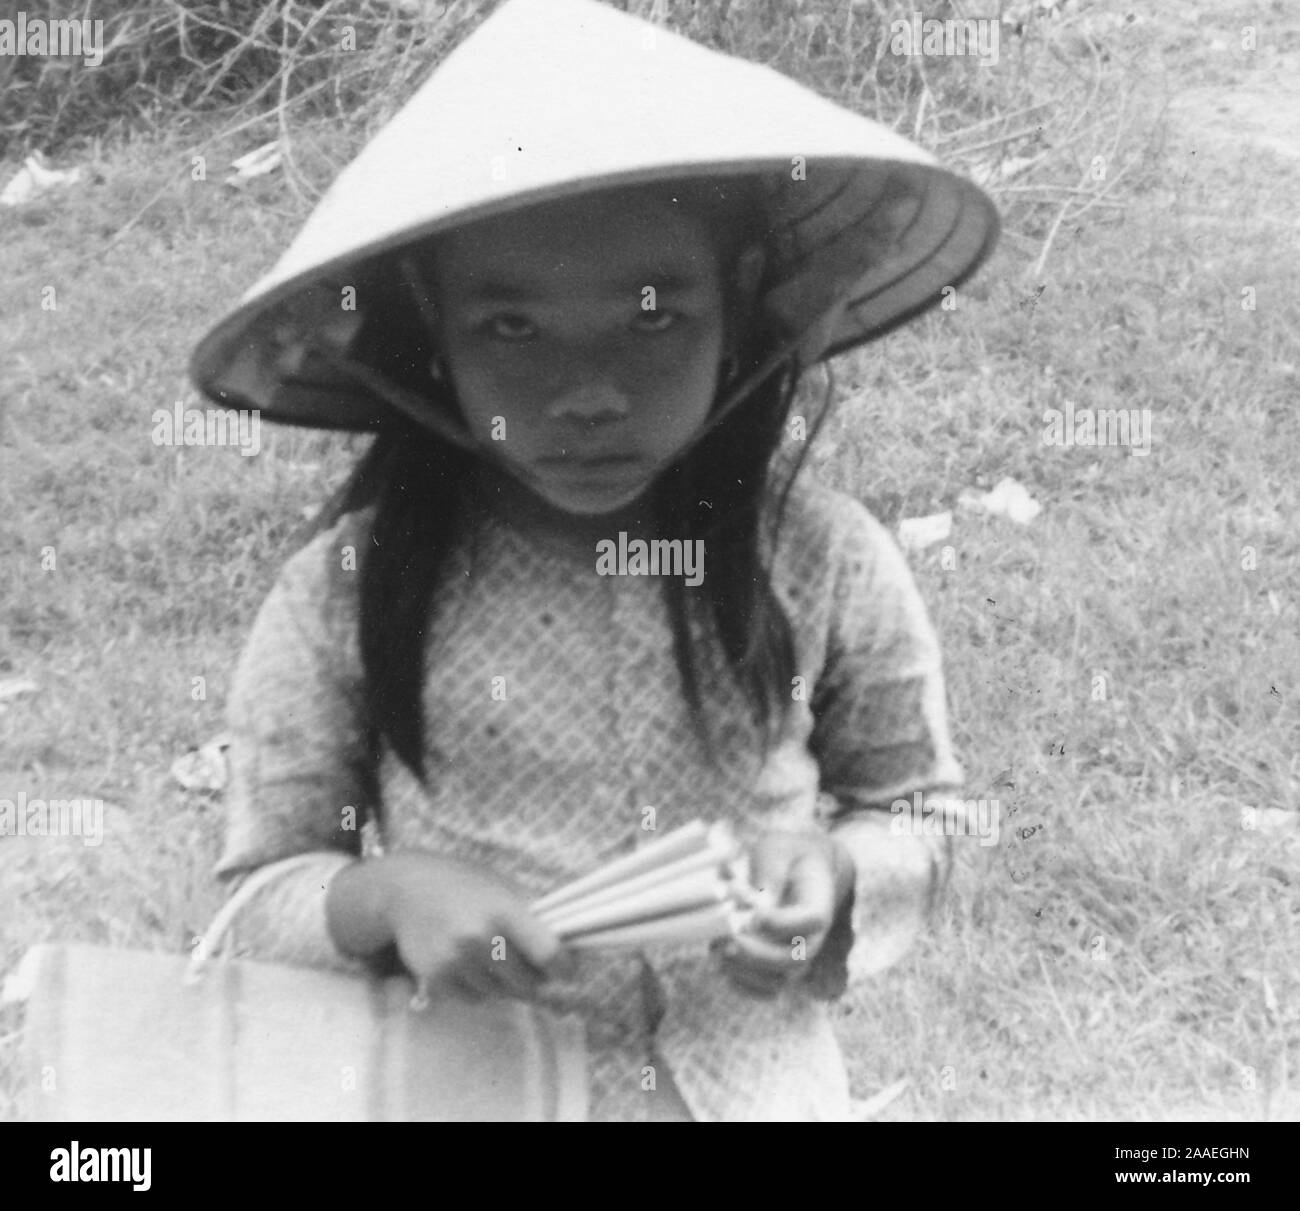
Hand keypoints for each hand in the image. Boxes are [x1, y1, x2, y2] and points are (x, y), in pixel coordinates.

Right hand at [376, 852, 566, 1001]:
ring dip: (505, 985)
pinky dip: (479, 989)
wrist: (407, 889)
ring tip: (494, 959)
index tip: (567, 970)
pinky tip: (470, 965)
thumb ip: (534, 917)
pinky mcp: (436, 977)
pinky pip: (474, 999)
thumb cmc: (466, 885)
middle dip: (535, 979)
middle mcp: (480, 936)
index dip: (565, 967)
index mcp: (505, 910)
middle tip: (531, 967)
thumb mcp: (504, 889)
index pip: (549, 953)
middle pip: (529, 983)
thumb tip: (574, 949)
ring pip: (501, 995)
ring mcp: (456, 959)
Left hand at [717, 831, 853, 998]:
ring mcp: (794, 958)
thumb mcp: (776, 851)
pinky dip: (739, 982)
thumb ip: (769, 873)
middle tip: (726, 936)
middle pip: (795, 960)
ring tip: (717, 947)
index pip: (811, 921)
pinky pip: (762, 990)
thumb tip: (757, 905)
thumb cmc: (782, 857)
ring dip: (744, 969)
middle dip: (757, 953)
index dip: (780, 922)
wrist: (793, 871)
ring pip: (777, 982)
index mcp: (818, 906)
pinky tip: (719, 960)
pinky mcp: (775, 970)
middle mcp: (811, 939)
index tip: (750, 912)